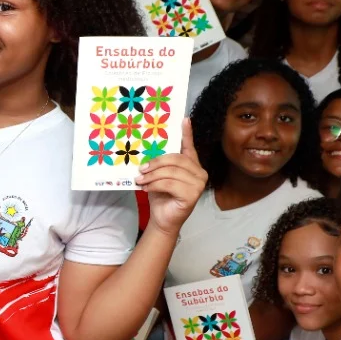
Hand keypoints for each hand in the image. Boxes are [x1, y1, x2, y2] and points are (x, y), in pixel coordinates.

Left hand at [139, 118, 207, 237]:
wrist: (162, 219)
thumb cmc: (161, 196)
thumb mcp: (159, 175)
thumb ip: (160, 163)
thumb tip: (148, 150)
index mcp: (192, 165)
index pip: (189, 146)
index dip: (187, 133)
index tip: (184, 119)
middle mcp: (199, 172)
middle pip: (176, 159)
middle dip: (155, 163)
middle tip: (141, 169)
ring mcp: (199, 184)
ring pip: (171, 172)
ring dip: (152, 176)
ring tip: (140, 180)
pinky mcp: (193, 194)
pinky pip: (170, 183)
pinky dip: (155, 185)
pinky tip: (147, 189)